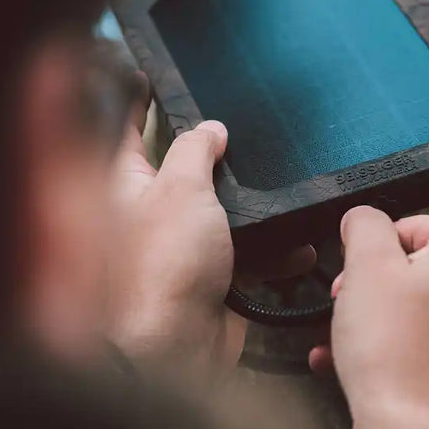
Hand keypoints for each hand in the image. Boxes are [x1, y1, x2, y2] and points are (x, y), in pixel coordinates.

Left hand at [107, 79, 314, 376]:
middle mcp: (153, 211)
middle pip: (188, 168)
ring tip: (291, 188)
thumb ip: (196, 149)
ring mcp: (185, 244)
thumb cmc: (162, 266)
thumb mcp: (181, 188)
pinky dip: (275, 251)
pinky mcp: (214, 275)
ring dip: (259, 208)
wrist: (177, 350)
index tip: (161, 78)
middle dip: (221, 155)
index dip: (142, 101)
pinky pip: (250, 252)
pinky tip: (299, 247)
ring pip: (227, 211)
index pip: (130, 129)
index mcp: (128, 182)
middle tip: (251, 131)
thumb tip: (210, 127)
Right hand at [312, 207, 428, 428]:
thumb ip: (365, 224)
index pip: (412, 227)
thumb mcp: (366, 265)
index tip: (353, 275)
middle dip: (371, 285)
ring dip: (373, 315)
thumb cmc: (392, 349)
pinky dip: (391, 340)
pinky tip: (352, 357)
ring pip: (416, 303)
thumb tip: (364, 217)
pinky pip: (425, 335)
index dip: (372, 250)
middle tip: (346, 303)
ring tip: (343, 335)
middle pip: (415, 266)